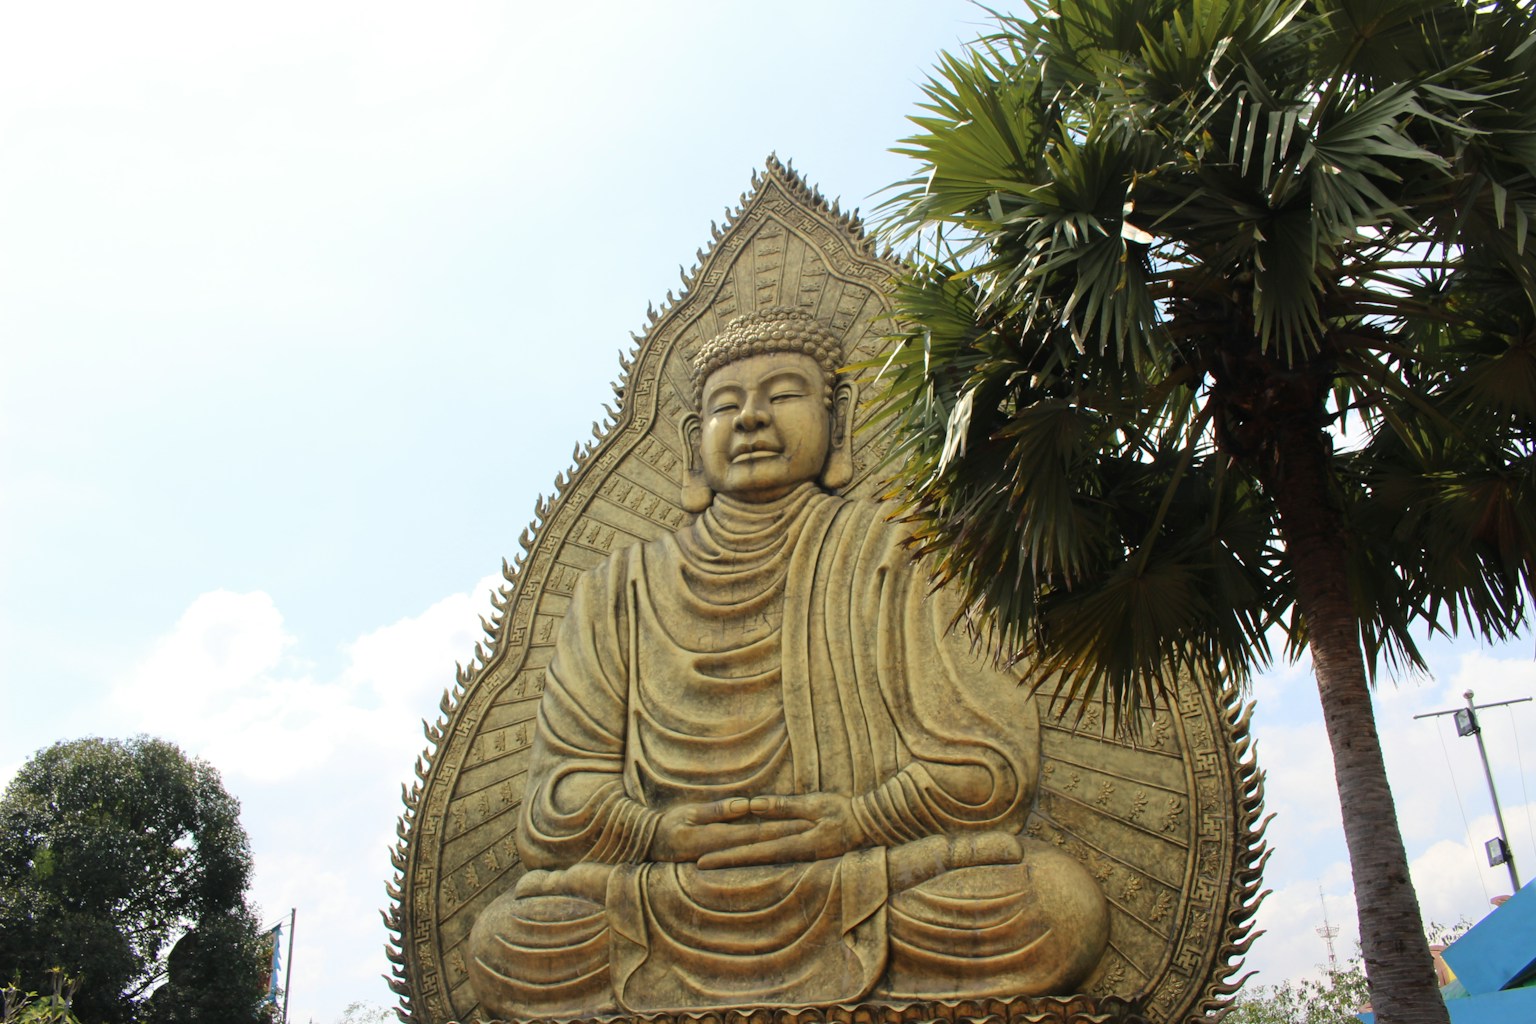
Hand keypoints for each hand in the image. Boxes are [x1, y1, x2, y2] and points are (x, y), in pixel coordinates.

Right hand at [649, 798, 809, 862]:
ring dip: (784, 847)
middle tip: (816, 832)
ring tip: (807, 842)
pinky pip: (751, 856)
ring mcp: (724, 859)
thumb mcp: (689, 813)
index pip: (758, 833)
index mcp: (717, 839)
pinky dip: (769, 853)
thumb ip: (717, 811)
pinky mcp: (723, 860)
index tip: (804, 822)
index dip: (782, 828)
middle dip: (790, 838)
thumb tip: (743, 806)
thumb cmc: (668, 825)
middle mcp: (725, 852)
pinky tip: (783, 851)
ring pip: (760, 853)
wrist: (651, 847)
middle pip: (764, 845)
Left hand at [696, 793, 866, 869]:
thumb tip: (753, 806)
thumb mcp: (815, 805)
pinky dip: (756, 859)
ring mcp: (800, 857)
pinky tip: (744, 860)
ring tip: (714, 863)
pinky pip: (774, 858)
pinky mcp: (805, 855)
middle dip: (725, 862)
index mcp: (796, 843)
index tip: (704, 861)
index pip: (753, 850)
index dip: (727, 856)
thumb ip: (784, 807)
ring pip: (762, 859)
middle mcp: (794, 855)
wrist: (871, 826)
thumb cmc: (845, 812)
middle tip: (699, 865)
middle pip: (753, 858)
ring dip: (738, 862)